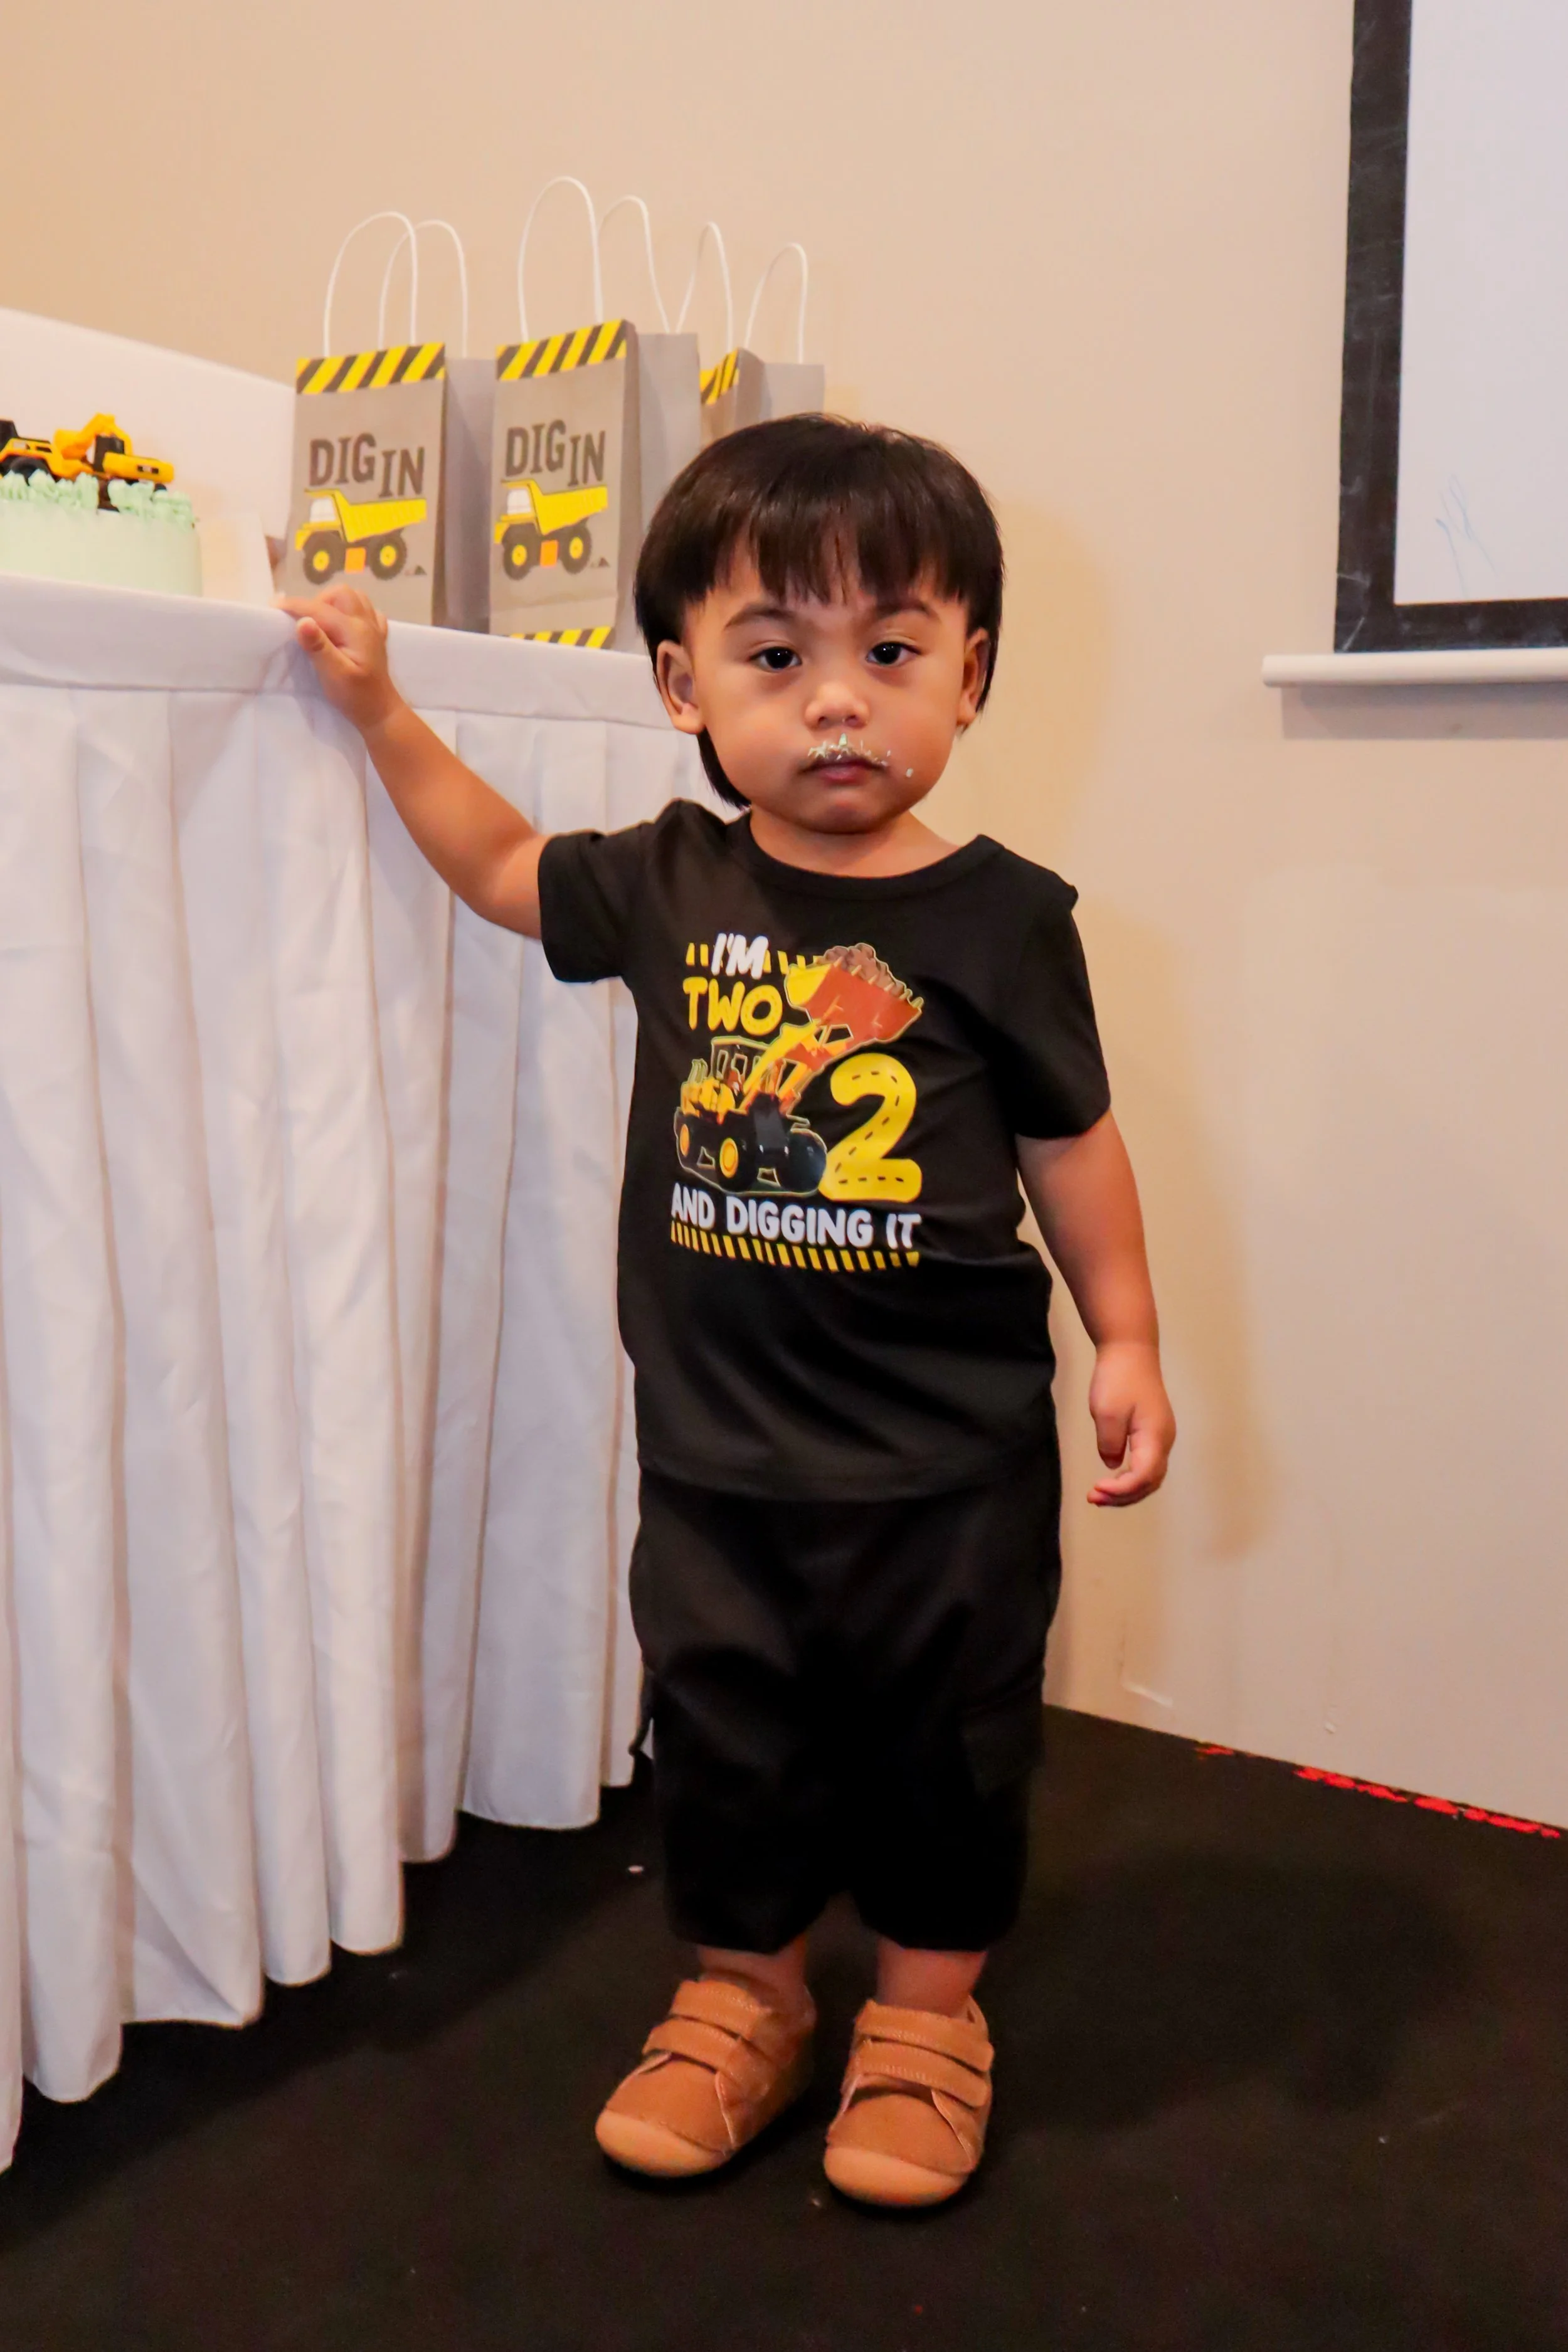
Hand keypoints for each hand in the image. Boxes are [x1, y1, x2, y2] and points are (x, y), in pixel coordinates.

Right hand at [276, 584, 400, 737]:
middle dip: (318, 601)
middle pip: (341, 594)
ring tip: (322, 623)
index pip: (319, 609)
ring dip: (335, 603)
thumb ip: (318, 648)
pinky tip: (344, 627)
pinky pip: (367, 612)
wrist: (381, 713)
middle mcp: (366, 623)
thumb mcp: (334, 675)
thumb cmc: (356, 697)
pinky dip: (352, 612)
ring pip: (355, 599)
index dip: (295, 606)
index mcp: (354, 630)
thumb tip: (302, 622)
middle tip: (305, 621)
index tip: (273, 607)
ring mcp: (374, 629)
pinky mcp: (376, 638)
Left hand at [1087, 1340, 1175, 1506]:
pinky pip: (1146, 1465)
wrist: (1130, 1350)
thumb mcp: (1107, 1413)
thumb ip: (1110, 1444)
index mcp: (1155, 1437)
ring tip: (1100, 1494)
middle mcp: (1164, 1441)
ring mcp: (1161, 1437)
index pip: (1143, 1477)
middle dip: (1123, 1496)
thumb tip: (1112, 1465)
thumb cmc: (1119, 1378)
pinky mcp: (1153, 1432)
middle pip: (1150, 1482)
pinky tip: (1111, 1479)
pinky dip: (1130, 1478)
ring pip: (1150, 1476)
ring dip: (1126, 1490)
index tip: (1095, 1489)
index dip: (1120, 1490)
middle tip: (1093, 1498)